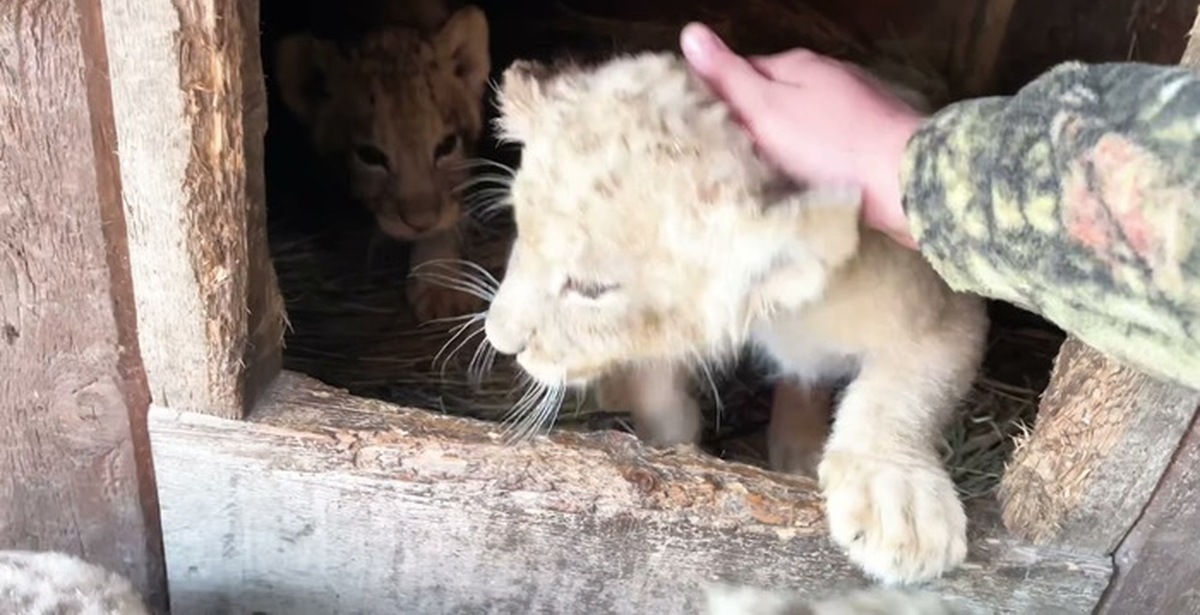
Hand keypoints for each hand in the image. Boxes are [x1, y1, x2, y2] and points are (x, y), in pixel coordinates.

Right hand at [680, 23, 922, 247]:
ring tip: (768, 172)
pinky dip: (816, 156)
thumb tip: (691, 32)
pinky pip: (830, 141)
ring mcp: (856, 105)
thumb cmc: (829, 145)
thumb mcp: (766, 109)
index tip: (707, 130)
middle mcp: (829, 76)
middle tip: (733, 158)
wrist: (905, 181)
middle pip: (776, 95)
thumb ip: (729, 76)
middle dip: (756, 121)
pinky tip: (809, 178)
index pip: (744, 71)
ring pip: (805, 119)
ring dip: (787, 140)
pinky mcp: (874, 137)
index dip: (722, 99)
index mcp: (798, 64)